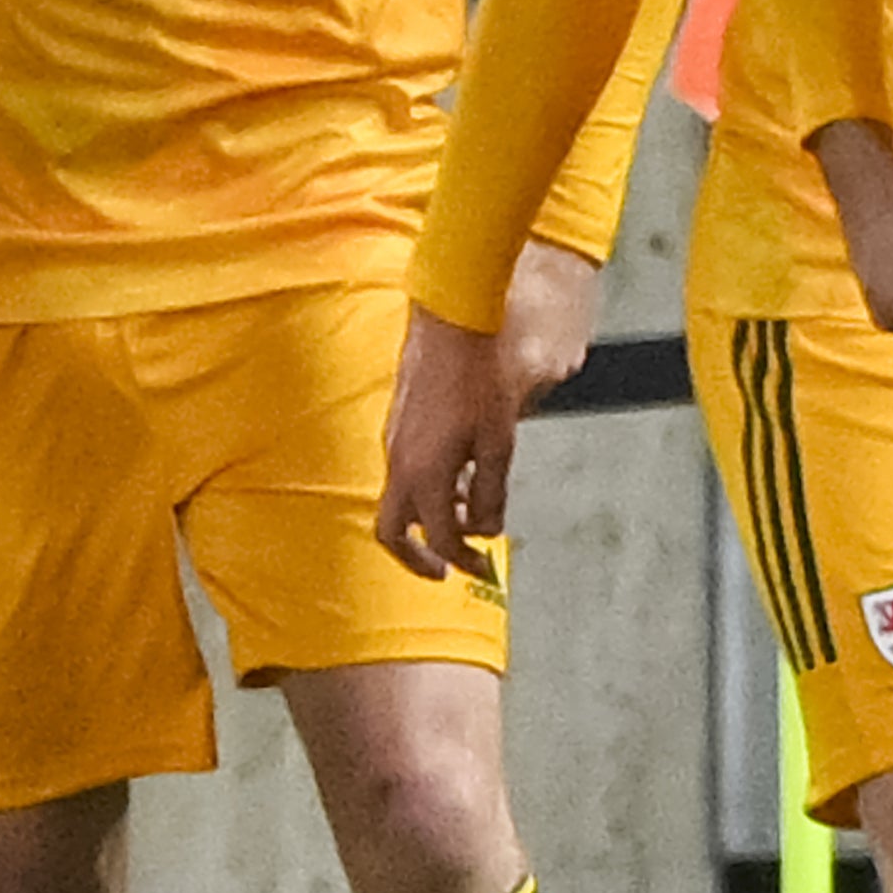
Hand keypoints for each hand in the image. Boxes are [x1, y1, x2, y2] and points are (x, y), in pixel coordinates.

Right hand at [372, 247, 604, 578]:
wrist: (453, 320)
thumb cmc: (479, 377)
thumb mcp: (499, 442)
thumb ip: (491, 492)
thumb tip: (487, 530)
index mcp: (425, 475)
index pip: (441, 538)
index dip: (465, 561)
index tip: (485, 571)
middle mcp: (400, 463)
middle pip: (392, 532)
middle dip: (419, 558)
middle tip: (446, 571)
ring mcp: (393, 443)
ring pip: (399, 501)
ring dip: (429, 519)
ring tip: (466, 515)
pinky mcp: (397, 425)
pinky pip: (402, 474)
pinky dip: (425, 491)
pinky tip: (457, 476)